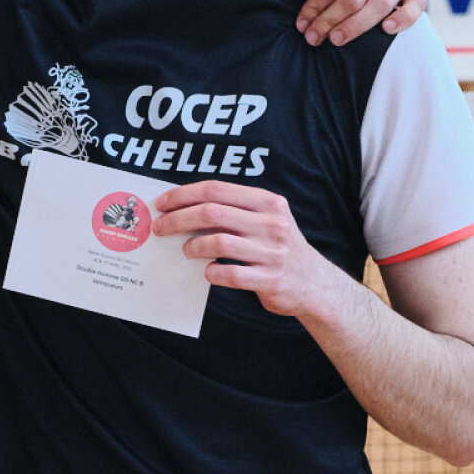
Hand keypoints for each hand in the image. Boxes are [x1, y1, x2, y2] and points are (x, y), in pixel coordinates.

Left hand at [152, 181, 349, 320]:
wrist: (313, 284)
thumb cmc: (278, 250)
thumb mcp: (266, 221)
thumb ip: (234, 212)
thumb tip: (186, 209)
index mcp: (268, 202)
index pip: (216, 189)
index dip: (183, 195)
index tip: (162, 204)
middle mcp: (272, 223)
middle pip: (212, 213)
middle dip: (178, 219)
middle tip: (160, 228)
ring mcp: (272, 252)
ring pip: (218, 242)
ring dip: (193, 246)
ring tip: (186, 251)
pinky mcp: (270, 279)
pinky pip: (229, 274)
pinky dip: (212, 273)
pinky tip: (208, 272)